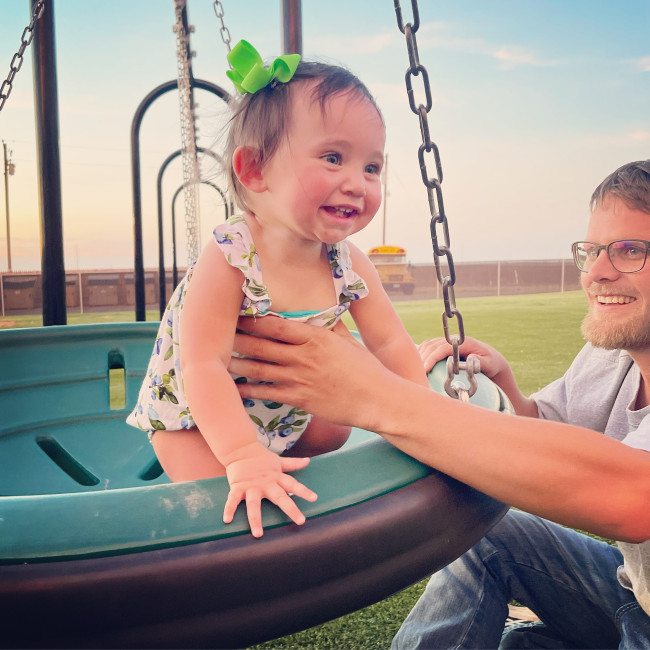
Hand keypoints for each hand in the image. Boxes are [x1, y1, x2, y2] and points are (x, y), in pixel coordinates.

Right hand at [222, 442, 317, 537]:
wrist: (240, 448)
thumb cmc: (261, 457)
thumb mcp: (278, 461)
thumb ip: (293, 463)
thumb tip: (308, 461)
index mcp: (276, 477)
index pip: (293, 484)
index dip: (303, 491)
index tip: (314, 498)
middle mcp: (266, 483)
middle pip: (280, 497)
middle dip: (290, 509)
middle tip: (301, 521)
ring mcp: (251, 486)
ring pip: (254, 504)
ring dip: (255, 519)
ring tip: (258, 534)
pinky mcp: (237, 487)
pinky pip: (233, 499)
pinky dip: (229, 509)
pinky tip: (227, 520)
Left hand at [229, 317, 390, 427]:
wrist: (379, 400)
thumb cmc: (365, 369)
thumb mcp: (346, 340)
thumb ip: (328, 326)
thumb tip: (316, 312)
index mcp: (316, 337)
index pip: (276, 325)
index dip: (252, 319)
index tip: (236, 313)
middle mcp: (304, 356)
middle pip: (261, 344)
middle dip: (237, 337)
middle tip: (215, 332)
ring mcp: (300, 378)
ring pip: (259, 368)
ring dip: (236, 362)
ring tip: (216, 358)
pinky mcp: (300, 399)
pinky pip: (267, 393)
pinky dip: (248, 390)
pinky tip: (233, 388)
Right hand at [418, 336, 509, 379]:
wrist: (491, 359)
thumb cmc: (491, 363)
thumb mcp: (490, 363)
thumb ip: (481, 362)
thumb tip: (470, 358)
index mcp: (464, 342)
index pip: (443, 347)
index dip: (433, 357)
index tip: (425, 368)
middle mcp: (453, 339)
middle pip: (432, 345)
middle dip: (423, 358)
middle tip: (417, 373)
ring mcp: (447, 341)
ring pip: (428, 345)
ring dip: (420, 356)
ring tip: (416, 370)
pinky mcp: (443, 346)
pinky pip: (428, 346)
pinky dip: (421, 353)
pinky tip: (418, 364)